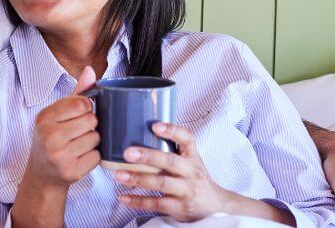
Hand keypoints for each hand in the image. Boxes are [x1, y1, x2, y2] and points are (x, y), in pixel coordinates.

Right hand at [22, 66, 100, 186]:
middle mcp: (49, 136)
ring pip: (96, 138)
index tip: (78, 114)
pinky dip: (93, 157)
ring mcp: (60, 155)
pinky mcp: (71, 171)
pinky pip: (97, 156)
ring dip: (92, 141)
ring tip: (78, 145)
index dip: (86, 108)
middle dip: (89, 125)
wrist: (42, 173)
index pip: (81, 103)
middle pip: (91, 120)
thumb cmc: (52, 138)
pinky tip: (80, 157)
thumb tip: (90, 70)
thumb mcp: (57, 114)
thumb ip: (76, 93)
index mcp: (44, 117)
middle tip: (77, 133)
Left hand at [114, 123, 253, 222]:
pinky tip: (124, 197)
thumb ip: (171, 152)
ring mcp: (187, 191)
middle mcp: (191, 172)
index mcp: (192, 157)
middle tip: (127, 153)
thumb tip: (138, 138)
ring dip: (138, 179)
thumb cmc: (194, 179)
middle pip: (170, 161)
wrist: (215, 206)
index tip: (155, 125)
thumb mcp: (190, 162)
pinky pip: (157, 204)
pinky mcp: (180, 208)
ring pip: (161, 183)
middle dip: (147, 156)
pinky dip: (138, 201)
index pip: (187, 139)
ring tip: (119, 176)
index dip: (172, 131)